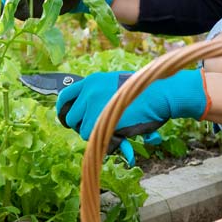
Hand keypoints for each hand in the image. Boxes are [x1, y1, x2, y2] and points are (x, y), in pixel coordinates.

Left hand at [56, 69, 207, 141]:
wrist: (159, 94)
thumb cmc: (145, 92)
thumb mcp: (117, 88)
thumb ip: (101, 97)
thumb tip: (88, 115)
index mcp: (92, 80)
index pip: (65, 95)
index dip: (63, 109)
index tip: (65, 118)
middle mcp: (89, 90)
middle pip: (70, 117)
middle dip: (81, 126)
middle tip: (97, 130)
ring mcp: (92, 104)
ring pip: (82, 130)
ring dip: (96, 135)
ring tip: (114, 129)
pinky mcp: (98, 119)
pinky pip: (93, 138)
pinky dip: (105, 142)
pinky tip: (119, 135)